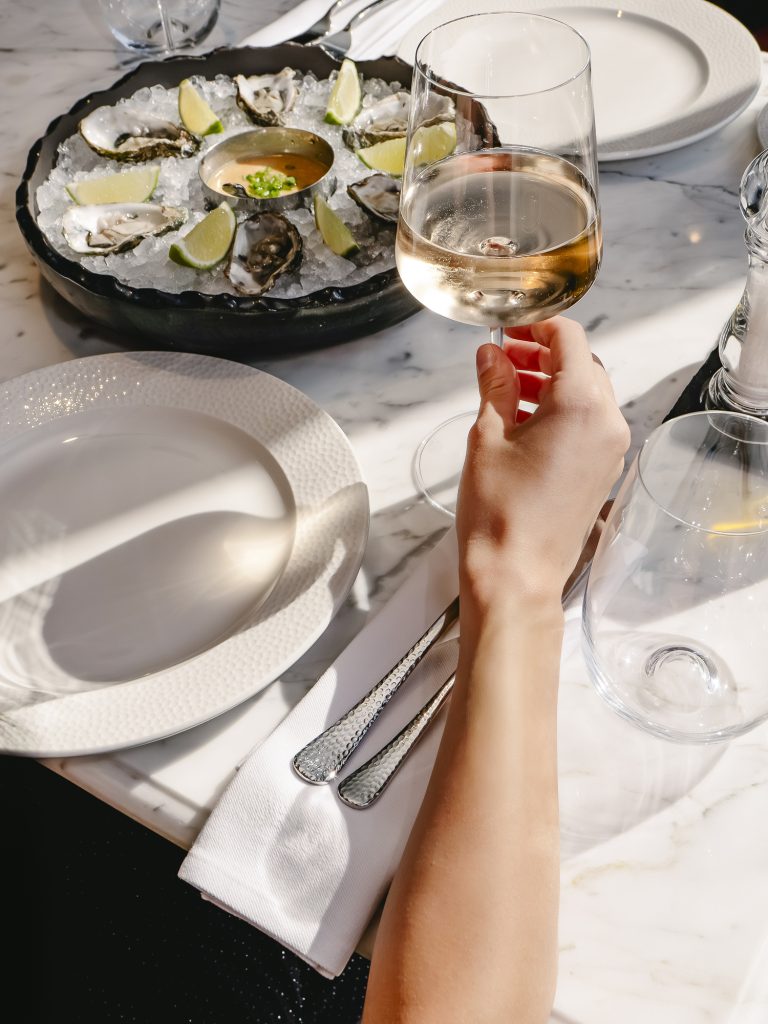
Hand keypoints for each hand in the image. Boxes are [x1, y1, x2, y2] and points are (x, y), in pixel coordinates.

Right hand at [456, 316, 629, 612]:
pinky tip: (524, 419)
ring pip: (587, 394)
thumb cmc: (500, 515)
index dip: (536, 326)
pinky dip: (561, 411)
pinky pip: (589, 424)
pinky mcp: (603, 471)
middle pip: (582, 364)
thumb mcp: (487, 436)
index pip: (569, 339)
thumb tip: (491, 355)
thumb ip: (494, 385)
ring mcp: (610, 450)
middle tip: (502, 356)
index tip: (509, 328)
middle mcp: (607, 424)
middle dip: (542, 354)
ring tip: (508, 386)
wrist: (516, 575)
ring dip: (550, 382)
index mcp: (582, 406)